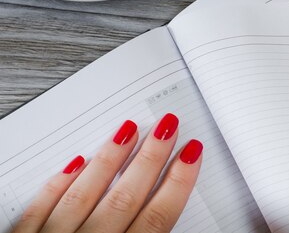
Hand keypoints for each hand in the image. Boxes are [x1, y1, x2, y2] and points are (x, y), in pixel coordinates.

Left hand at [13, 113, 202, 232]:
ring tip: (129, 129)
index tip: (192, 154)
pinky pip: (40, 209)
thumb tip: (170, 215)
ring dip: (111, 159)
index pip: (157, 218)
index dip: (178, 183)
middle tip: (168, 126)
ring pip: (86, 194)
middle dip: (152, 158)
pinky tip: (74, 163)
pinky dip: (58, 185)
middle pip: (126, 197)